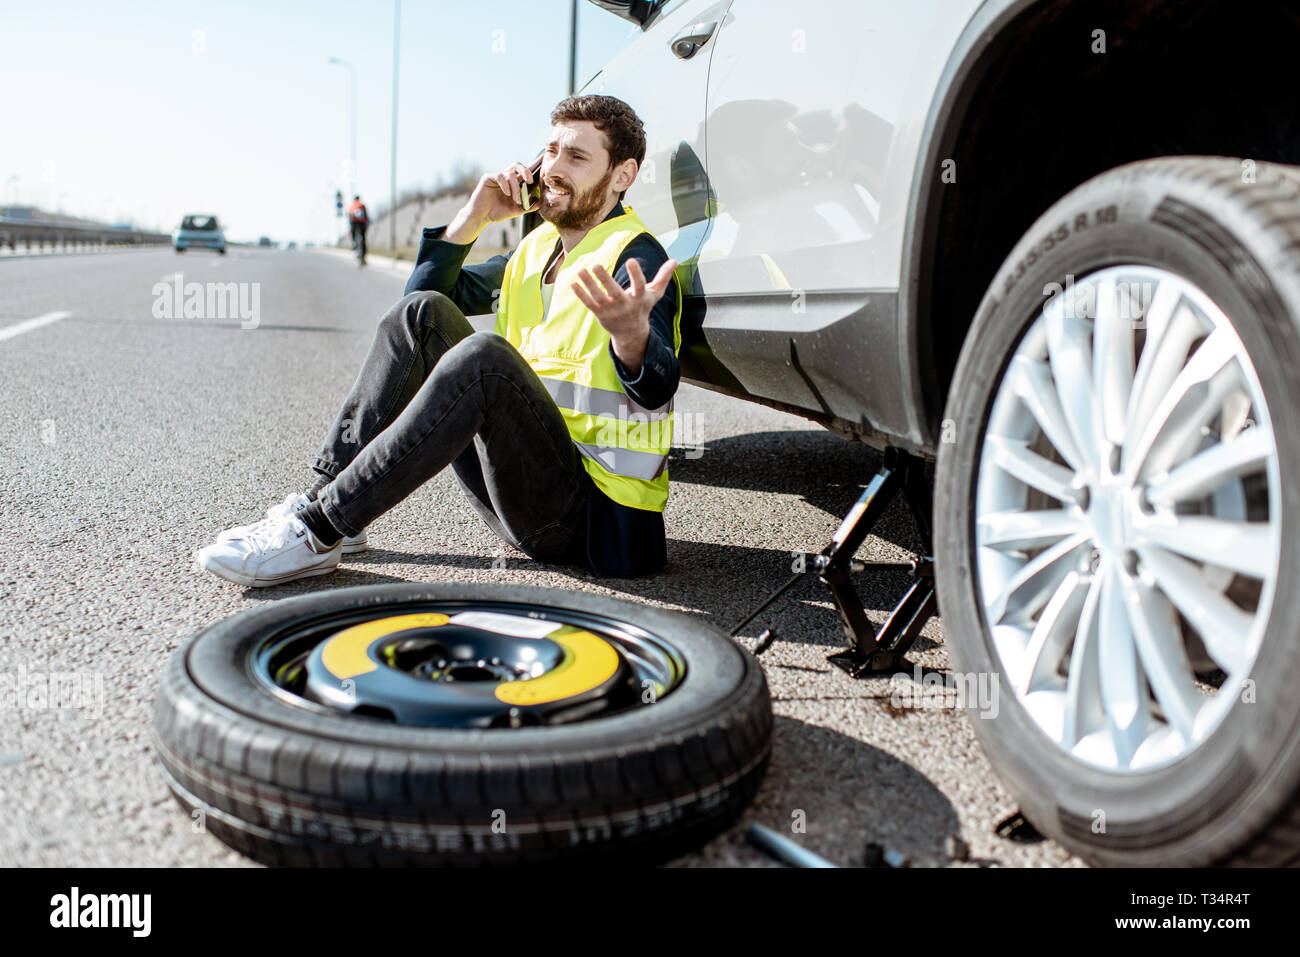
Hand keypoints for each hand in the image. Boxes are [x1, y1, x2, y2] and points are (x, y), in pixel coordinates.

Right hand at [470, 161, 535, 224]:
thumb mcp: (517, 210)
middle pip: (517, 165)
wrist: (482, 217)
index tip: (541, 168)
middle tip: (530, 181)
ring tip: (515, 199)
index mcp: (513, 183)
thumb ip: (528, 206)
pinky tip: (506, 193)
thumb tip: (542, 201)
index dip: (532, 168)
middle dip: (526, 171)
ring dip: (515, 186)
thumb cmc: (497, 212)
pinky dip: (506, 184)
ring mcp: (497, 176)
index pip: (523, 172)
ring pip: (510, 173)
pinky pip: (500, 175)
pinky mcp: (488, 178)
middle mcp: (505, 178)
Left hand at [572, 258, 677, 374]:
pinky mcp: (600, 314)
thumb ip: (663, 277)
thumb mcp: (654, 294)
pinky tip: (574, 283)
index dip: (635, 274)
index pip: (638, 285)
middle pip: (614, 293)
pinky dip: (581, 294)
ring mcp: (611, 311)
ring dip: (589, 284)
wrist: (632, 333)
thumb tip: (675, 261)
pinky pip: (590, 304)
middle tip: (596, 265)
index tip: (631, 260)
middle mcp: (625, 306)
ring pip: (598, 297)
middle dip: (605, 280)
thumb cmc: (643, 308)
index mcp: (638, 299)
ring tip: (581, 270)